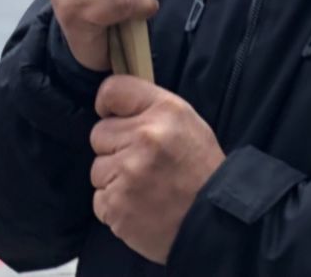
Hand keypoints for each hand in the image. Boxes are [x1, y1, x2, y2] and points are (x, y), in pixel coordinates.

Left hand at [90, 76, 225, 262]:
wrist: (212, 220)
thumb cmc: (199, 169)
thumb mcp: (186, 121)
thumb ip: (149, 107)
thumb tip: (113, 103)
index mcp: (163, 111)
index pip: (112, 90)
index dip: (108, 103)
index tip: (111, 114)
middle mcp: (144, 138)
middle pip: (99, 133)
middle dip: (114, 147)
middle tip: (140, 160)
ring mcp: (128, 174)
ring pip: (98, 168)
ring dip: (114, 178)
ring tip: (143, 185)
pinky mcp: (117, 207)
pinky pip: (99, 199)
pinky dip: (114, 204)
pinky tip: (138, 205)